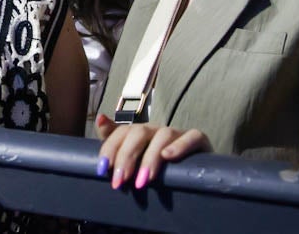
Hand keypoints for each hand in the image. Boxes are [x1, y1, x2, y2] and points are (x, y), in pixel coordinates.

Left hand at [95, 114, 211, 189]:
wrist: (196, 170)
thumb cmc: (159, 166)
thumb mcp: (134, 157)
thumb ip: (114, 141)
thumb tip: (100, 118)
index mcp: (140, 133)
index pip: (121, 132)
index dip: (109, 149)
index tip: (102, 169)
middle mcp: (157, 130)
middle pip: (138, 133)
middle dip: (126, 157)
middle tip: (120, 181)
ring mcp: (178, 133)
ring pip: (163, 135)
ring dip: (150, 158)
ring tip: (143, 180)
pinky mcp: (199, 139)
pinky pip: (192, 136)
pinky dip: (180, 145)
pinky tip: (168, 157)